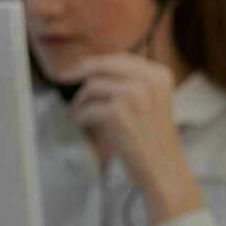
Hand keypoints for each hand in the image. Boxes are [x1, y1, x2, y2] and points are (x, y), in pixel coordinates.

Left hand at [57, 54, 203, 222]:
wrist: (163, 167)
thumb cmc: (153, 139)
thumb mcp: (151, 101)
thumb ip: (132, 83)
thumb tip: (95, 72)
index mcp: (159, 75)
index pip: (120, 58)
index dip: (95, 63)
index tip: (77, 68)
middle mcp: (148, 80)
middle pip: (103, 64)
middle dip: (78, 70)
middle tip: (62, 77)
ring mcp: (133, 94)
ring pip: (91, 86)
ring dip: (80, 101)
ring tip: (78, 114)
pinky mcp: (117, 112)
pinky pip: (86, 109)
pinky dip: (80, 117)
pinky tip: (82, 124)